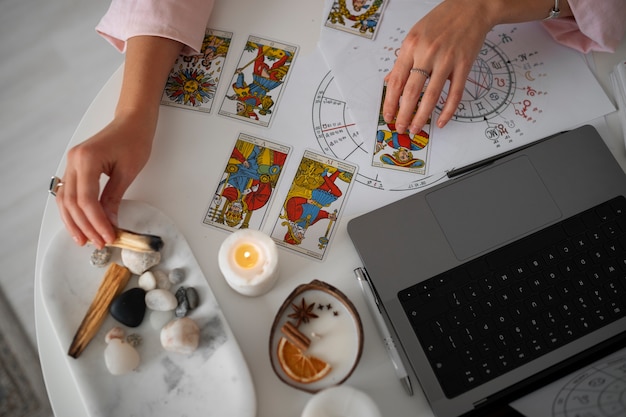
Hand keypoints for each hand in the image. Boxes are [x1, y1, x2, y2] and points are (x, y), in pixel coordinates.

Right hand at [55, 35, 183, 247]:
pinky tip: (80, 223)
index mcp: (87, 160)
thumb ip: (114, 197)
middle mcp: (73, 161)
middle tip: (97, 243)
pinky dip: (73, 210)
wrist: (132, 120)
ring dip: (74, 221)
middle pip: (72, 202)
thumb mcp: (128, 171)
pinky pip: (69, 192)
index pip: (86, 200)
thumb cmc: (134, 139)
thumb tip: (109, 221)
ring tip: (84, 240)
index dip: (96, 222)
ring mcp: (71, 162)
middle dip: (84, 226)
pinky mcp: (75, 165)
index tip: (107, 236)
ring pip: (65, 199)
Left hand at [383, 0, 493, 133]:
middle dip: (404, 114)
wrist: (472, 7)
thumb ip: (403, 60)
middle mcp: (427, 53)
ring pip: (432, 96)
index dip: (390, 102)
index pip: (397, 81)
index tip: (388, 116)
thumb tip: (390, 82)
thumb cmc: (442, 20)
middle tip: (401, 128)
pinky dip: (448, 110)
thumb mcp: (415, 35)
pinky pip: (455, 93)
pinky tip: (441, 121)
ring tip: (416, 128)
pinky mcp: (464, 65)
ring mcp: (447, 60)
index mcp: (411, 46)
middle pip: (412, 91)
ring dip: (423, 116)